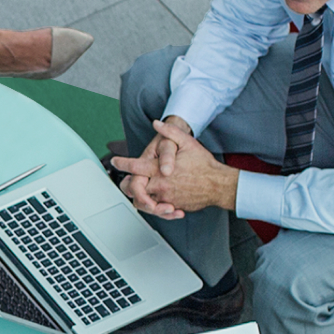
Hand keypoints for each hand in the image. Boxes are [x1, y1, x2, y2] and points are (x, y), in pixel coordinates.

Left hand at [110, 117, 238, 215]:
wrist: (218, 185)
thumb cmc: (204, 164)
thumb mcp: (187, 142)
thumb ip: (169, 132)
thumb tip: (157, 123)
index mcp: (159, 169)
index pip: (134, 166)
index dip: (122, 162)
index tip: (115, 160)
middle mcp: (160, 184)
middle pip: (133, 188)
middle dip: (128, 184)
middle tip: (126, 181)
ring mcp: (166, 197)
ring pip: (143, 202)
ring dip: (140, 197)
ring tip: (142, 192)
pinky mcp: (173, 206)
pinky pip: (158, 209)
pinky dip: (155, 206)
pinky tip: (160, 201)